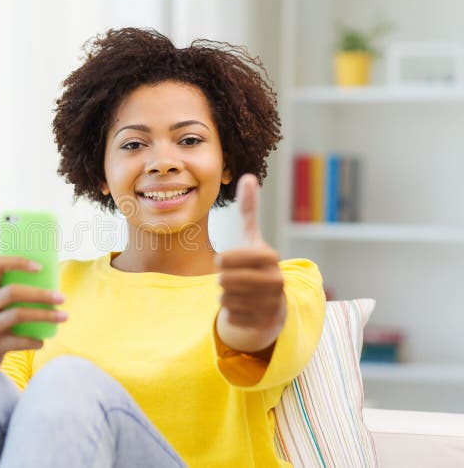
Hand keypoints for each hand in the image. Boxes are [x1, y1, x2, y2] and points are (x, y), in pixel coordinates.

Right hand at [0, 251, 68, 366]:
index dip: (19, 263)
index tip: (40, 266)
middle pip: (12, 292)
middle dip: (40, 294)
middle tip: (62, 297)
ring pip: (19, 315)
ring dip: (45, 316)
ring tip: (64, 316)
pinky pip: (20, 341)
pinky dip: (35, 341)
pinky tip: (43, 340)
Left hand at [215, 173, 285, 353]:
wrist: (270, 302)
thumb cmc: (255, 265)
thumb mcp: (251, 237)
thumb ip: (249, 210)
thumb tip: (248, 176)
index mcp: (270, 257)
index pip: (228, 258)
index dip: (222, 261)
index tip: (227, 261)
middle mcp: (276, 280)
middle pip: (225, 280)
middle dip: (222, 280)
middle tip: (232, 279)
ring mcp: (272, 303)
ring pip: (226, 298)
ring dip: (226, 296)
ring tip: (238, 292)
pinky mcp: (265, 323)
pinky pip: (231, 317)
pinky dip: (230, 312)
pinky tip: (242, 307)